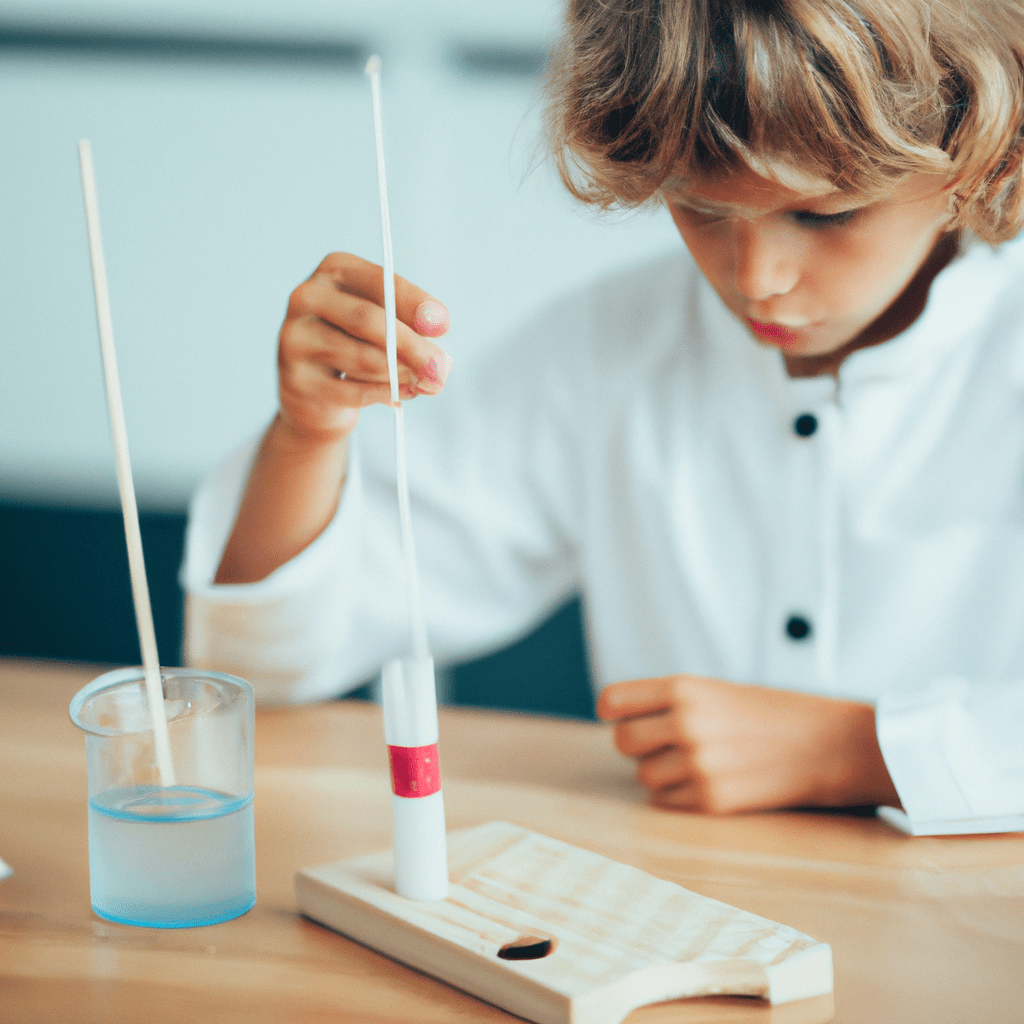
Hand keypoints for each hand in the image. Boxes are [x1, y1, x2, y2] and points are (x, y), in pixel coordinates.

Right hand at [278, 252, 451, 443]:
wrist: (316, 393)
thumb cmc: (359, 345)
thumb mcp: (385, 326)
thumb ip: (411, 332)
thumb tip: (438, 360)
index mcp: (334, 270)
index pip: (378, 281)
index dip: (413, 303)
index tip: (443, 326)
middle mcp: (306, 297)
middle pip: (367, 320)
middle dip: (411, 346)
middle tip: (442, 368)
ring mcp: (294, 338)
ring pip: (362, 358)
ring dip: (402, 374)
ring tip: (426, 384)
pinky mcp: (296, 380)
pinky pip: (352, 391)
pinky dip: (385, 395)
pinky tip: (401, 397)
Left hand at [597, 675, 900, 813]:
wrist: (827, 744)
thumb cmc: (770, 713)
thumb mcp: (715, 691)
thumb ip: (669, 702)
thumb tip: (617, 720)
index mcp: (684, 688)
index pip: (613, 701)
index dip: (612, 711)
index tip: (616, 716)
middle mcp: (686, 723)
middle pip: (623, 742)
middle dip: (638, 745)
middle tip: (663, 743)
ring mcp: (698, 763)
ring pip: (644, 776)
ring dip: (660, 772)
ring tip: (694, 761)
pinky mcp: (712, 800)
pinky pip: (666, 802)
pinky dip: (678, 795)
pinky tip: (705, 782)